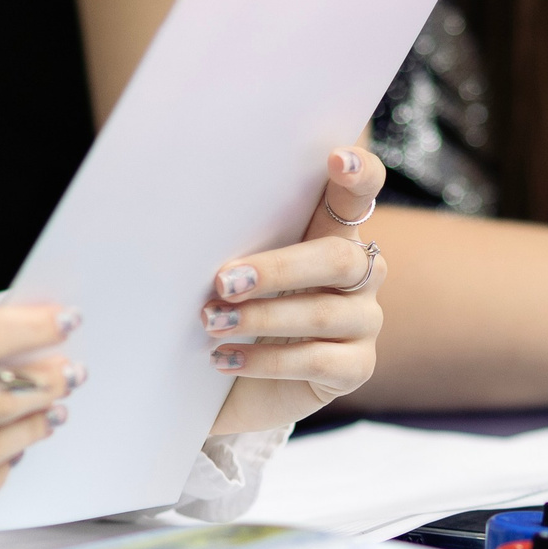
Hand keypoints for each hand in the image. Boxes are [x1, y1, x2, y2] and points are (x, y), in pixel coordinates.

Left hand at [205, 149, 386, 437]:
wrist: (233, 389)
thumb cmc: (233, 312)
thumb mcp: (232, 272)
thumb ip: (233, 242)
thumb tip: (183, 211)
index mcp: (331, 235)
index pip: (358, 195)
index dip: (361, 174)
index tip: (337, 159)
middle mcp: (360, 274)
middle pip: (338, 259)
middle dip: (278, 269)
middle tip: (223, 282)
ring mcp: (364, 321)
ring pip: (324, 313)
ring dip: (261, 317)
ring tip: (212, 323)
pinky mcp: (356, 368)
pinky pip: (318, 361)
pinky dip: (266, 359)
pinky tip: (226, 358)